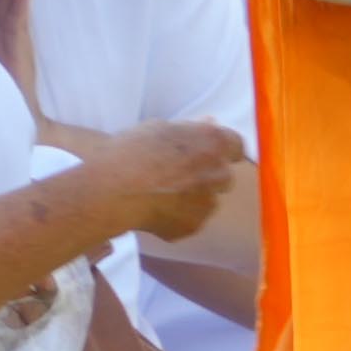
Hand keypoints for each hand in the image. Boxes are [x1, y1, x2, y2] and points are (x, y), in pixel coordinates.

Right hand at [78, 117, 243, 245]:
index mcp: (214, 143)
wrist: (113, 190)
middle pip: (225, 176)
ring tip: (162, 195)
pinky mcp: (193, 226)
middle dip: (208, 175)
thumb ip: (191, 129)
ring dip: (194, 198)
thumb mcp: (160, 127)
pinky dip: (178, 217)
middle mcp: (219, 174)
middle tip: (179, 175)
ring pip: (208, 201)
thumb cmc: (133, 150)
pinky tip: (155, 210)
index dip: (222, 149)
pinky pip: (191, 220)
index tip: (207, 152)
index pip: (236, 145)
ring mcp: (208, 204)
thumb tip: (209, 123)